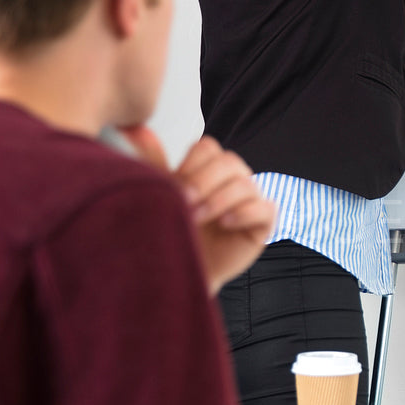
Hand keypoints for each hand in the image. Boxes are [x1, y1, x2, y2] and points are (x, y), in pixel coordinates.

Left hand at [121, 126, 275, 294]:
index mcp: (209, 171)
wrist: (177, 273)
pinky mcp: (263, 225)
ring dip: (218, 200)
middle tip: (182, 202)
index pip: (209, 148)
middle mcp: (233, 181)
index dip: (191, 165)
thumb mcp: (157, 197)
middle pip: (229, 162)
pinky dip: (244, 212)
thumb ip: (151, 165)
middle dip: (203, 181)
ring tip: (196, 218)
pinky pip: (265, 208)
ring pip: (246, 183)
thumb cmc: (170, 235)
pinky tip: (223, 224)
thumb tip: (139, 131)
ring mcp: (251, 201)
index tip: (172, 187)